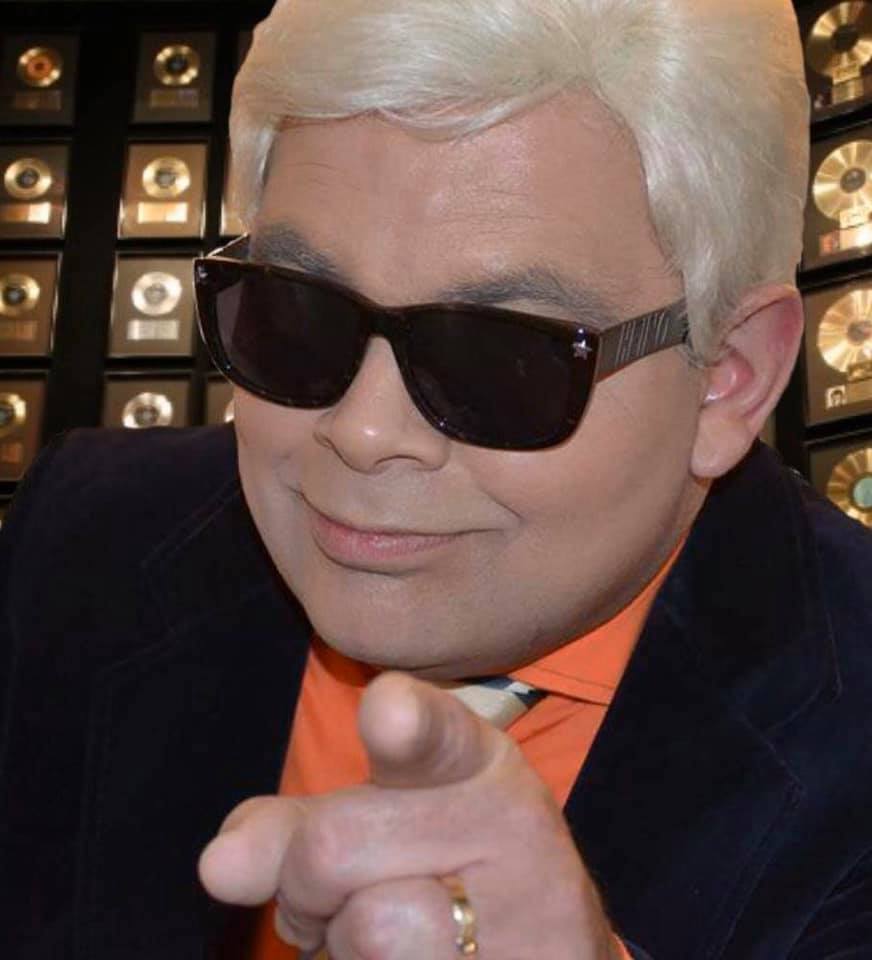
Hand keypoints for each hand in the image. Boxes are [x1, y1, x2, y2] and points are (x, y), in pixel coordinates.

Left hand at [199, 671, 623, 958]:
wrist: (544, 946)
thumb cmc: (442, 872)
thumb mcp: (382, 821)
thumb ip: (294, 826)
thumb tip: (221, 864)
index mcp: (477, 762)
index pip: (436, 735)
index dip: (406, 724)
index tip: (388, 710)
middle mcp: (512, 826)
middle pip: (332, 845)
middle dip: (305, 887)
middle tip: (336, 900)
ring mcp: (525, 919)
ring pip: (366, 931)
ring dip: (341, 948)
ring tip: (383, 940)